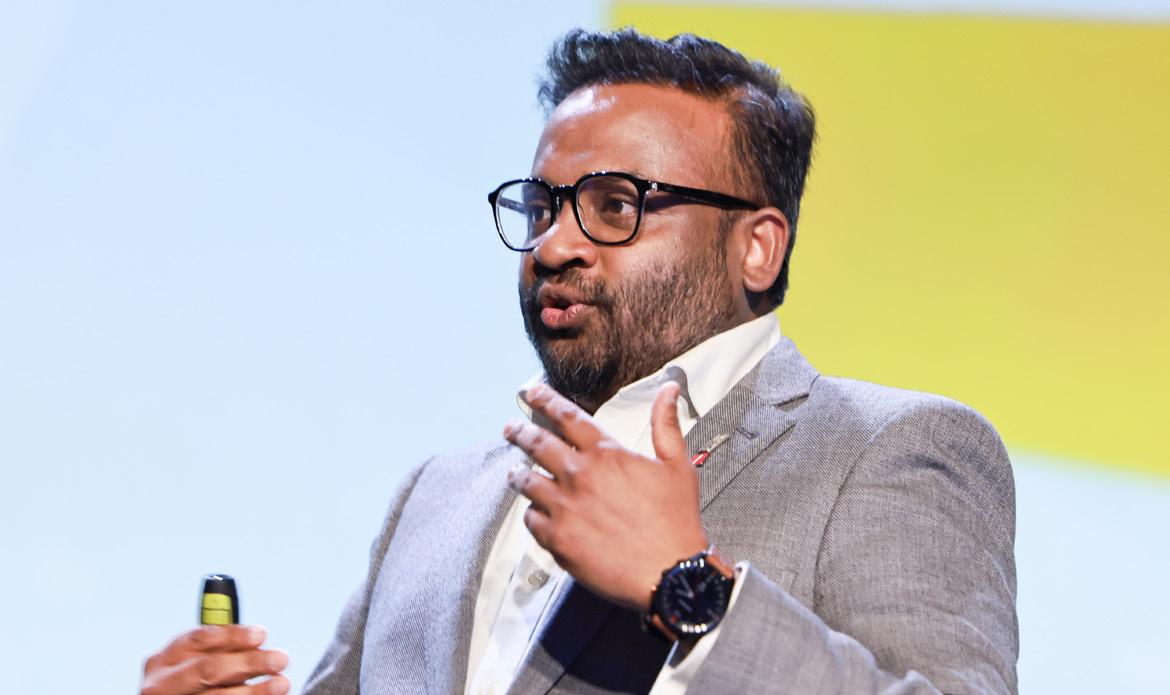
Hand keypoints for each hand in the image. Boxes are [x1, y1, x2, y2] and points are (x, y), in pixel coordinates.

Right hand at [140, 625, 288, 694]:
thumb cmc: (190, 684)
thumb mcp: (195, 661)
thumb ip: (222, 650)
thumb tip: (259, 641)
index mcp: (165, 659)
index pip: (199, 639)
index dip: (232, 636)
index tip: (261, 634)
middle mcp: (162, 683)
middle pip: (208, 669)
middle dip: (247, 663)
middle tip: (280, 659)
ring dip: (252, 691)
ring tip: (280, 684)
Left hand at [502, 381, 708, 611]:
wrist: (668, 572)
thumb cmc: (674, 520)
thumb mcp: (676, 465)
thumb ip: (665, 425)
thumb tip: (668, 390)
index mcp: (605, 454)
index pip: (566, 416)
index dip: (545, 400)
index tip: (531, 392)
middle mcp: (578, 475)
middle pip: (536, 444)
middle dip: (519, 432)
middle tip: (510, 429)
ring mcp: (564, 507)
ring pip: (526, 482)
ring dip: (518, 474)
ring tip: (514, 473)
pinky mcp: (557, 539)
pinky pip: (531, 520)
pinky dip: (531, 514)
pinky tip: (534, 513)